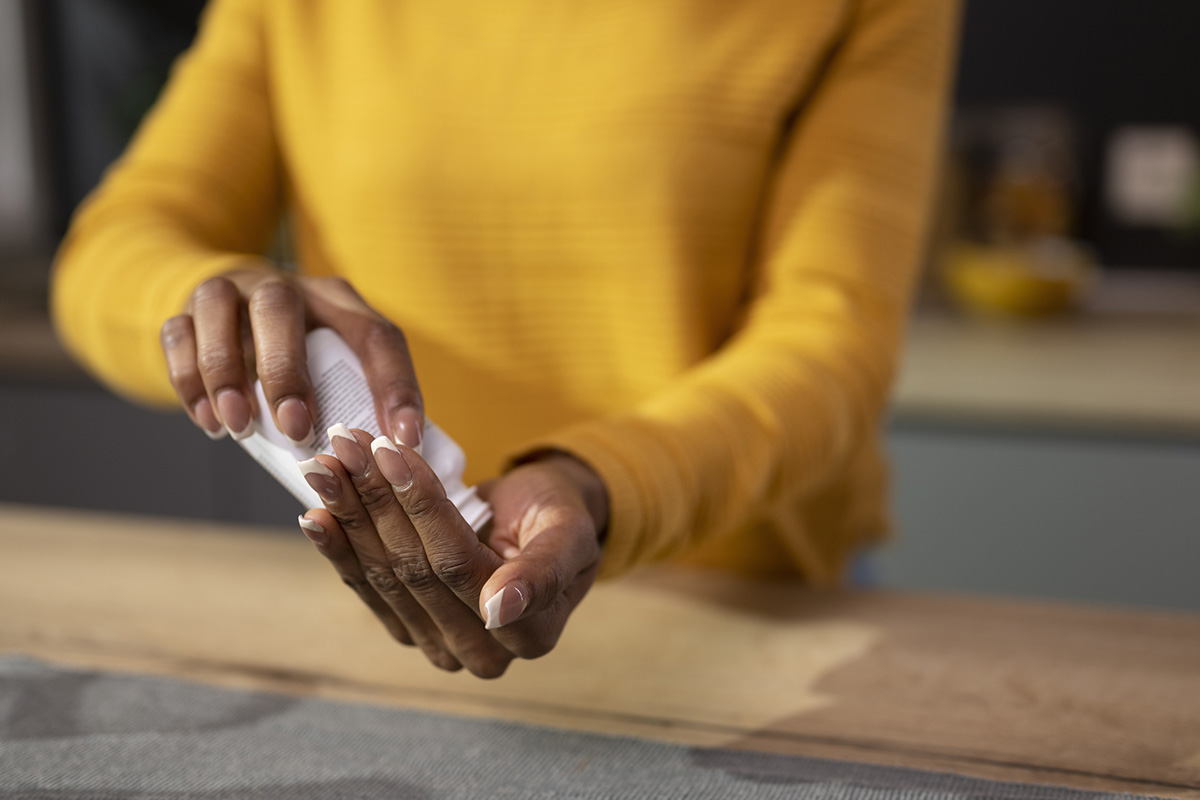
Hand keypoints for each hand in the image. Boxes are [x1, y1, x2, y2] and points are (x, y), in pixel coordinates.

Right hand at [160, 268, 423, 447]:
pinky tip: (208, 420)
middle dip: (285, 372)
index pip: (376, 335)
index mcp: (337, 300)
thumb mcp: (337, 362)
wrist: (235, 309)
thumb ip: (356, 398)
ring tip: (239, 428)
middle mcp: (283, 286)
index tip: (403, 441)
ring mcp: (230, 291)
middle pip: (279, 307)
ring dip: (225, 372)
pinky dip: (187, 379)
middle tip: (296, 430)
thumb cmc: (303, 352)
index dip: (396, 387)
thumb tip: (390, 458)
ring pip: (218, 309)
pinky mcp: (185, 309)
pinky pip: (177, 332)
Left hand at [297, 428, 603, 677]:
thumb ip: (543, 572)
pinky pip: (367, 588)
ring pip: (384, 575)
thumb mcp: (569, 531)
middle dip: (375, 500)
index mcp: (529, 634)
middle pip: (414, 569)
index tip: (389, 451)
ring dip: (348, 515)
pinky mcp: (409, 630)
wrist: (540, 524)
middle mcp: (480, 652)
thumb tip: (497, 607)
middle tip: (345, 443)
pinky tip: (313, 514)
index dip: (420, 506)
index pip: (457, 563)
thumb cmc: (559, 517)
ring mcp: (439, 645)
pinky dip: (338, 548)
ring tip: (323, 465)